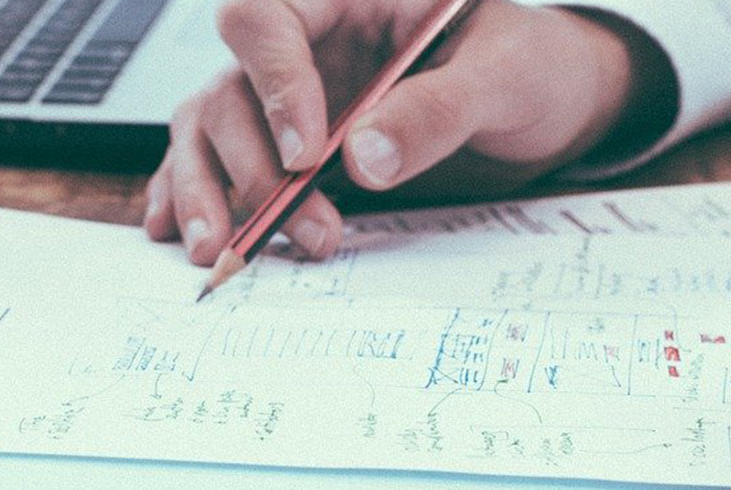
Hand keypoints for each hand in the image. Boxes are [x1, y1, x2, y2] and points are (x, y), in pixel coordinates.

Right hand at [143, 0, 652, 264]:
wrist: (552, 105)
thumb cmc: (533, 70)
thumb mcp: (506, 79)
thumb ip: (437, 111)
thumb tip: (363, 157)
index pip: (268, 16)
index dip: (274, 82)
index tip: (304, 154)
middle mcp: (311, 41)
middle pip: (231, 85)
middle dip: (253, 164)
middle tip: (302, 226)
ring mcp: (292, 92)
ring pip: (211, 125)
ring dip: (211, 190)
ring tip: (225, 249)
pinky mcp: (288, 142)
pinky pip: (216, 158)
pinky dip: (189, 193)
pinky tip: (178, 231)